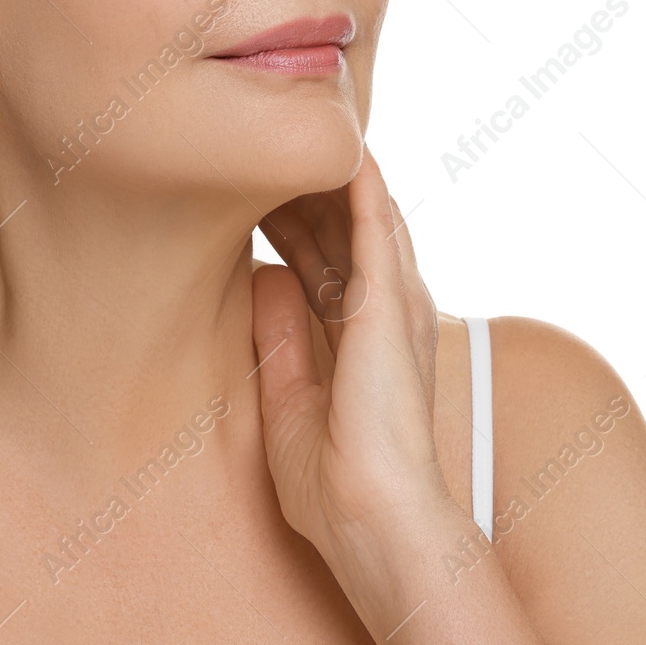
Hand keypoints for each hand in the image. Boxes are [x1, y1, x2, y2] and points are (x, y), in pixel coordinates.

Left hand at [249, 144, 448, 562]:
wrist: (371, 521)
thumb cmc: (334, 483)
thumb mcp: (287, 400)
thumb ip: (279, 338)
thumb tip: (261, 279)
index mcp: (364, 335)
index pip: (327, 256)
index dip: (292, 218)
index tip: (249, 187)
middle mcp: (388, 309)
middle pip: (344, 224)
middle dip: (304, 184)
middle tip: (261, 143)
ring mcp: (396, 300)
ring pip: (361, 209)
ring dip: (325, 170)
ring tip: (289, 124)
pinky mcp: (392, 300)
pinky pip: (376, 219)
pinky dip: (358, 179)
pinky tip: (340, 143)